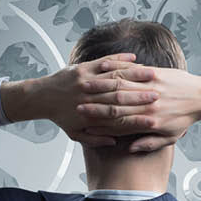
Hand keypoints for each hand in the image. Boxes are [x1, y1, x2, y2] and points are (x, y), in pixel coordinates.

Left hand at [5, 54, 160, 150]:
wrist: (40, 97)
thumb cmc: (59, 116)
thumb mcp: (75, 133)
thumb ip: (95, 140)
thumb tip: (114, 142)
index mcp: (91, 114)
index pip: (120, 117)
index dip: (138, 118)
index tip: (154, 119)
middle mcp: (90, 96)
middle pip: (122, 95)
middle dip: (142, 94)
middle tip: (160, 94)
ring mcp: (88, 79)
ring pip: (116, 76)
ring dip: (136, 74)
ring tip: (153, 74)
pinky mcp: (85, 67)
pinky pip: (106, 61)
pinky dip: (120, 59)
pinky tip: (134, 58)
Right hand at [74, 64, 200, 152]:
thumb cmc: (186, 118)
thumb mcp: (170, 136)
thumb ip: (149, 144)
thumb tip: (128, 149)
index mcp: (149, 122)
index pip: (118, 125)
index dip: (100, 125)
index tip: (85, 124)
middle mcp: (148, 106)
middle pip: (115, 106)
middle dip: (94, 106)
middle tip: (77, 106)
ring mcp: (152, 88)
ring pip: (122, 88)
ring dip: (101, 87)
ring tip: (85, 87)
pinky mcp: (156, 74)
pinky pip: (134, 72)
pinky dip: (118, 71)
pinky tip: (105, 70)